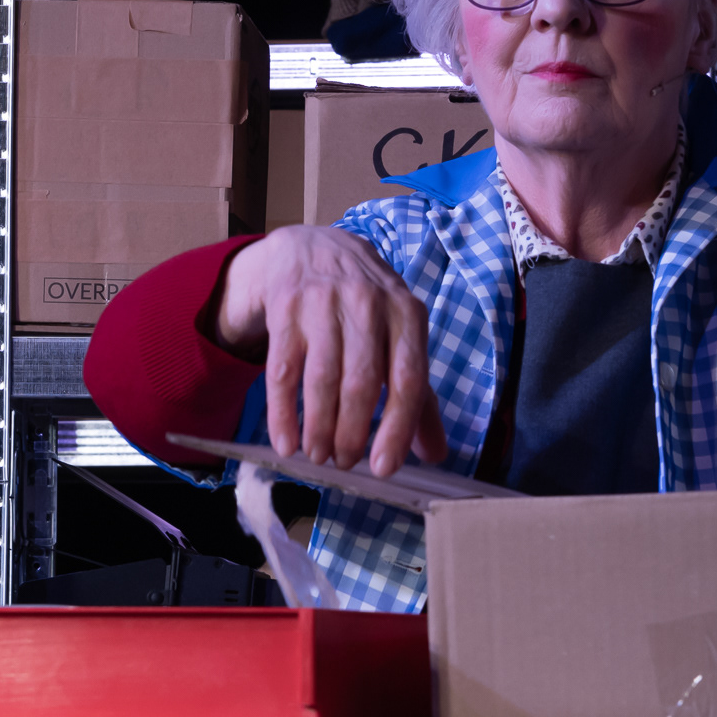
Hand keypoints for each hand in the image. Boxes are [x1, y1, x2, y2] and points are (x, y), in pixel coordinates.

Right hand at [216, 225, 447, 476]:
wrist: (314, 248)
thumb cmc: (367, 304)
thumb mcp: (400, 335)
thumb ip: (419, 395)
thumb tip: (434, 454)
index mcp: (407, 313)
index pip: (407, 379)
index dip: (396, 428)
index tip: (384, 468)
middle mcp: (367, 305)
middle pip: (361, 382)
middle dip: (351, 433)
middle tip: (343, 464)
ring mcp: (323, 304)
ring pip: (321, 378)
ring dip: (319, 427)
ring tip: (317, 457)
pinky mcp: (285, 308)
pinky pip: (282, 371)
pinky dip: (283, 413)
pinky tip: (285, 441)